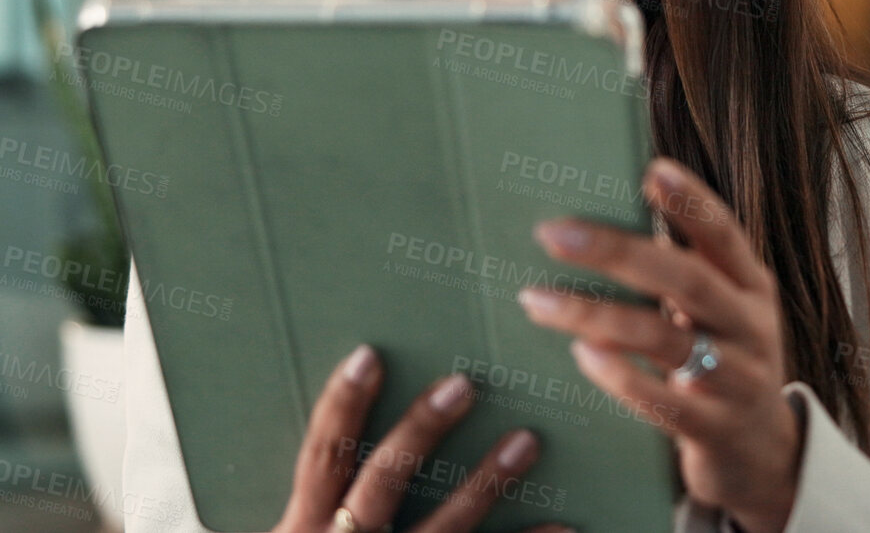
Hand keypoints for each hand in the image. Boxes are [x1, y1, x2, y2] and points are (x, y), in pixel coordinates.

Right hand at [270, 344, 573, 532]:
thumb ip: (304, 507)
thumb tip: (328, 454)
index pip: (320, 456)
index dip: (343, 404)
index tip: (370, 354)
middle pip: (384, 480)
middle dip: (423, 428)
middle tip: (465, 382)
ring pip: (446, 532)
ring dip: (488, 483)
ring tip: (528, 440)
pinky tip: (565, 529)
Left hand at [518, 156, 803, 532]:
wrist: (764, 455)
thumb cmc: (723, 364)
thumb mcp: (721, 313)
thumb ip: (681, 273)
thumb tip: (600, 223)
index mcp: (751, 287)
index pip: (725, 234)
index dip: (692, 202)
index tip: (651, 170)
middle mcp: (750, 327)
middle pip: (686, 280)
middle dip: (616, 252)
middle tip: (553, 233)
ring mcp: (737, 380)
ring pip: (666, 340)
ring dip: (597, 316)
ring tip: (538, 300)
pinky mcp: (714, 429)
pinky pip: (664, 402)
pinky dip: (621, 377)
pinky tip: (582, 355)